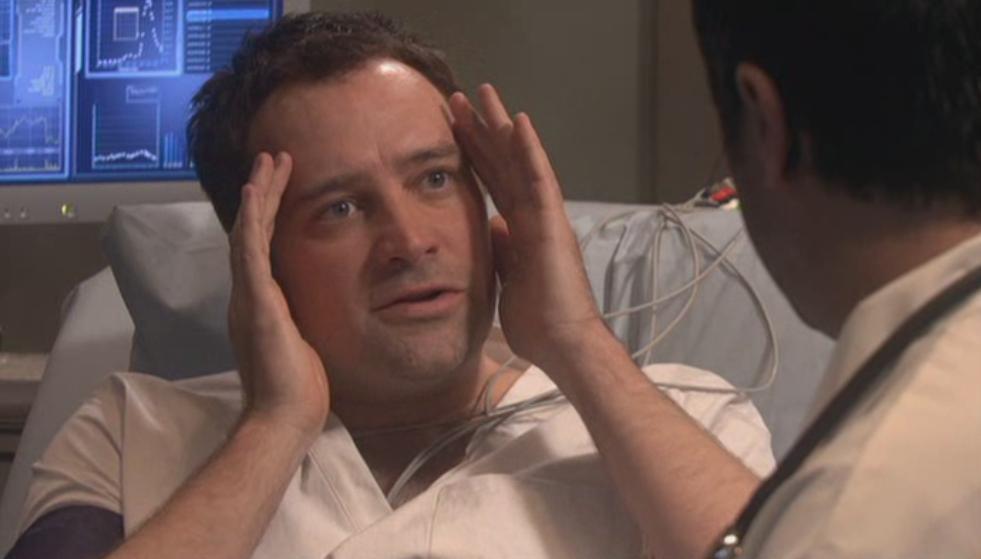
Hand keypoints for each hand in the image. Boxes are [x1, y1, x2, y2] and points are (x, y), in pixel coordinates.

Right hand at [228, 152, 329, 437]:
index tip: (280, 185)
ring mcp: (249, 297)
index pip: (264, 248)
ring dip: (260, 194)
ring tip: (269, 160)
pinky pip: (250, 251)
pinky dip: (252, 219)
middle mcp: (249, 295)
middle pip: (253, 232)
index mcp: (262, 305)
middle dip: (264, 194)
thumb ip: (304, 326)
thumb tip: (317, 318)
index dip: (270, 215)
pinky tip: (257, 192)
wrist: (284, 418)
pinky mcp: (256, 302)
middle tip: (273, 158)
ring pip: (249, 232)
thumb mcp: (305, 347)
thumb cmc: (299, 392)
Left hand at [449, 85, 607, 370]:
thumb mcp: (508, 278)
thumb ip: (503, 250)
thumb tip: (493, 227)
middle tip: (457, 97)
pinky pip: (539, 180)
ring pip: (519, 160)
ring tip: (483, 92)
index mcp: (519, 229)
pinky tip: (517, 121)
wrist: (563, 344)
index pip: (492, 182)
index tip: (451, 129)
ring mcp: (544, 216)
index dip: (472, 154)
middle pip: (502, 163)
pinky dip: (529, 149)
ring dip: (500, 126)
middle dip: (480, 130)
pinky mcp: (552, 224)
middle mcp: (533, 215)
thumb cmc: (539, 320)